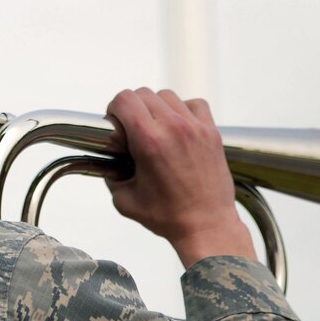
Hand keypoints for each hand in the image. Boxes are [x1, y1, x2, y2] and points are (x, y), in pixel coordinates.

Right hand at [105, 87, 256, 268]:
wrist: (207, 226)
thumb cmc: (169, 217)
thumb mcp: (125, 200)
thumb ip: (110, 176)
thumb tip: (107, 162)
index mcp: (149, 141)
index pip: (125, 99)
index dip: (114, 108)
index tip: (116, 122)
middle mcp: (173, 128)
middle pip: (144, 94)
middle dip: (132, 108)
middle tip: (133, 129)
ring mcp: (195, 127)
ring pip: (168, 96)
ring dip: (157, 107)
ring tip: (156, 128)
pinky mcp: (211, 132)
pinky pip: (194, 104)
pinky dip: (183, 110)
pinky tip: (179, 126)